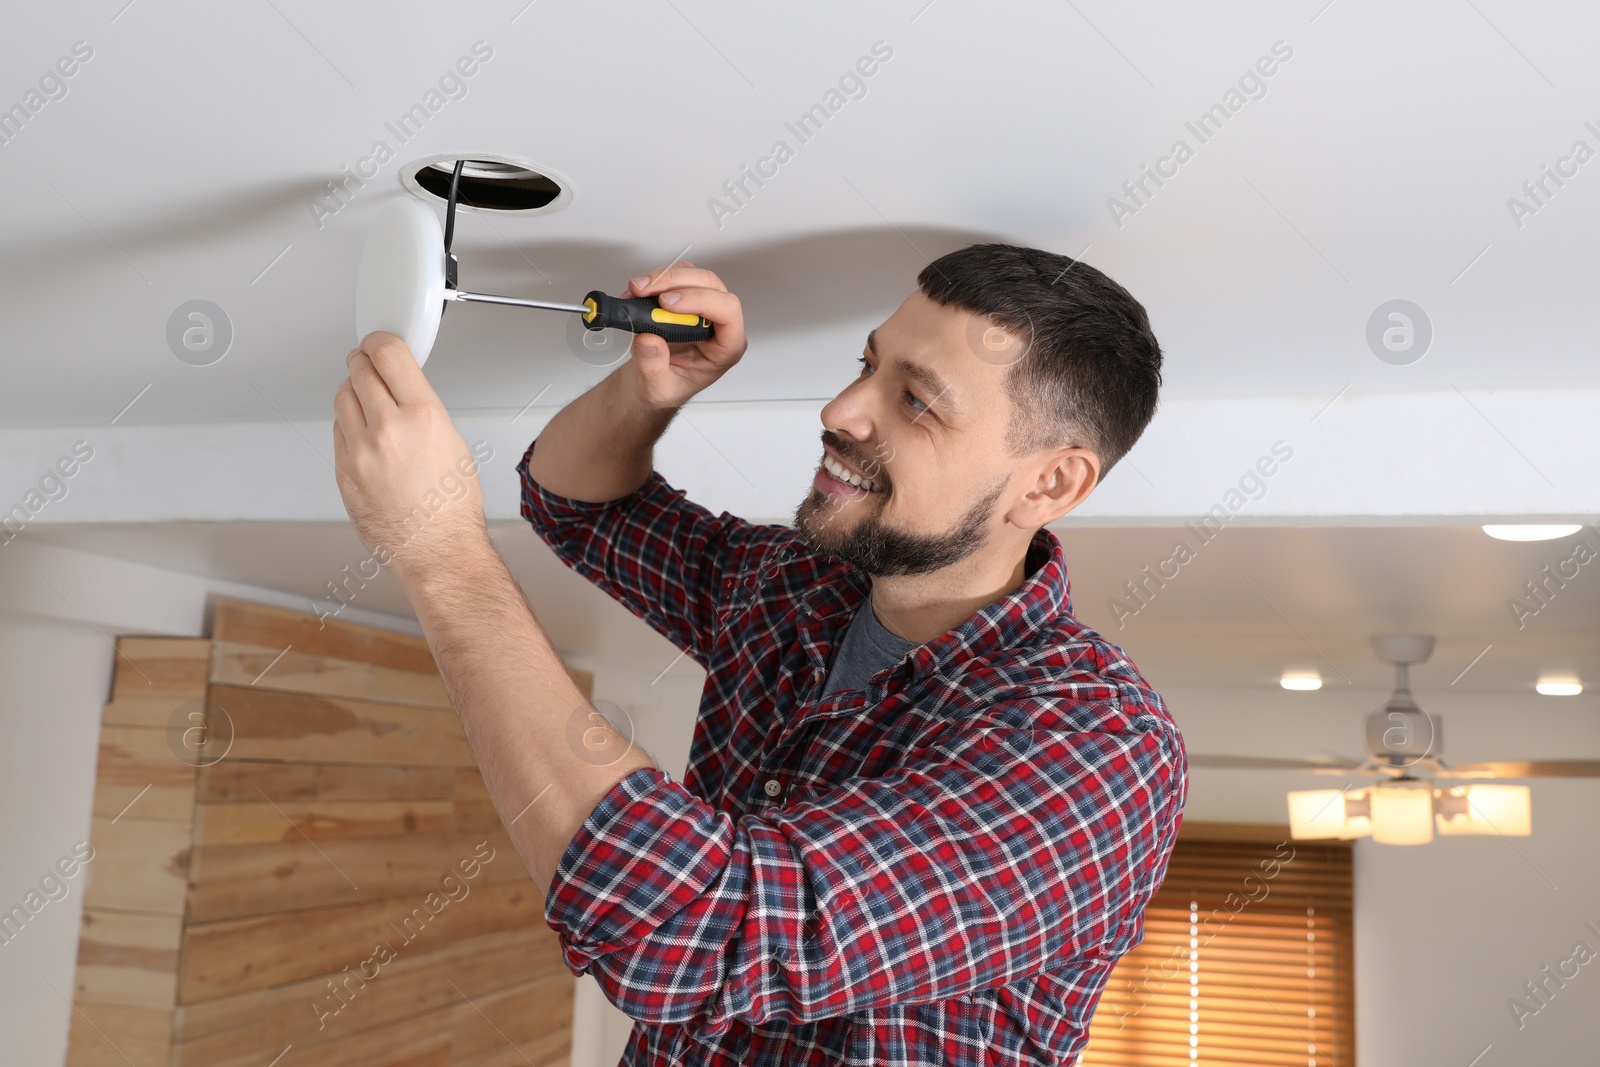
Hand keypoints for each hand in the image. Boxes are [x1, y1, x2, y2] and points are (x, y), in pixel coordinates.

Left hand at [332, 331, 488, 590]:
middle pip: (358, 370)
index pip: (388, 353)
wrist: (437, 552)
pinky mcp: (343, 472)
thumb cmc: (452, 508)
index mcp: (422, 416)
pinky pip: (338, 432)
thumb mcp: (453, 441)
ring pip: (342, 398)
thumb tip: (402, 386)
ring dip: (354, 392)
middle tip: (368, 362)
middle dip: (363, 362)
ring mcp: (359, 452)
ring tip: (369, 400)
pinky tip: (367, 435)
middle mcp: (387, 430)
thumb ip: (422, 407)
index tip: (379, 341)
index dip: (381, 340)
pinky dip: (349, 425)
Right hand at [623, 263, 746, 409]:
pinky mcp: (687, 298)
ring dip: (663, 277)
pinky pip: (678, 276)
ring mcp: (704, 309)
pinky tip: (639, 292)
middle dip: (676, 282)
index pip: (728, 313)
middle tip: (644, 291)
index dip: (699, 300)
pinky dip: (656, 279)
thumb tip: (649, 339)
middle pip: (710, 286)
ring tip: (636, 291)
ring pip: (694, 275)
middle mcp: (719, 324)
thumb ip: (653, 367)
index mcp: (726, 349)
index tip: (666, 303)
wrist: (653, 381)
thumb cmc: (666, 386)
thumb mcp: (657, 388)